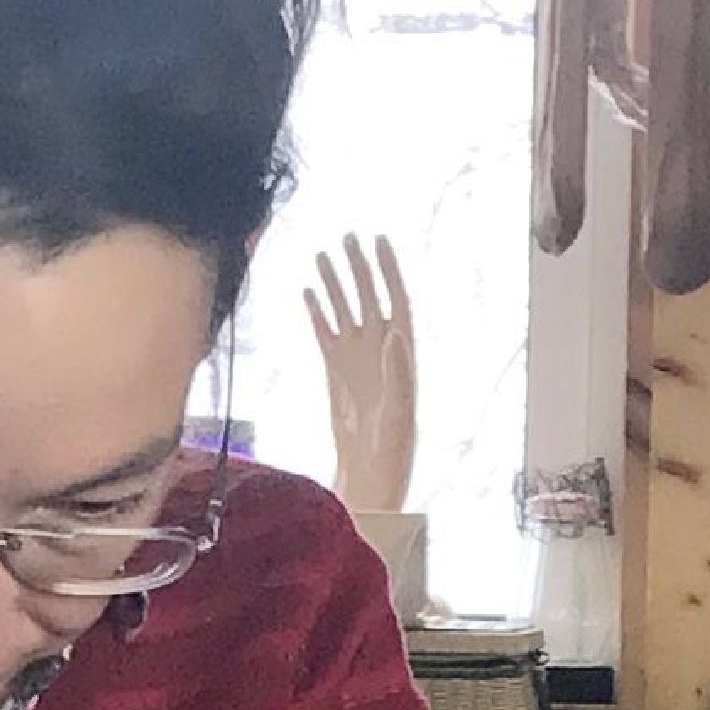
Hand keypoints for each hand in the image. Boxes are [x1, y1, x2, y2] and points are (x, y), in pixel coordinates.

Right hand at [304, 234, 416, 516]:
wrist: (371, 471)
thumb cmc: (393, 446)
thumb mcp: (400, 409)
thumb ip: (399, 370)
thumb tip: (394, 332)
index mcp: (400, 350)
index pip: (395, 297)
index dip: (387, 269)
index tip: (377, 242)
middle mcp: (379, 348)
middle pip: (368, 296)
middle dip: (358, 267)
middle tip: (346, 238)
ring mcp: (356, 358)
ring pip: (345, 310)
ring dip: (335, 284)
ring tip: (321, 256)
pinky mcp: (335, 372)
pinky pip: (326, 334)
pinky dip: (318, 313)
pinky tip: (309, 294)